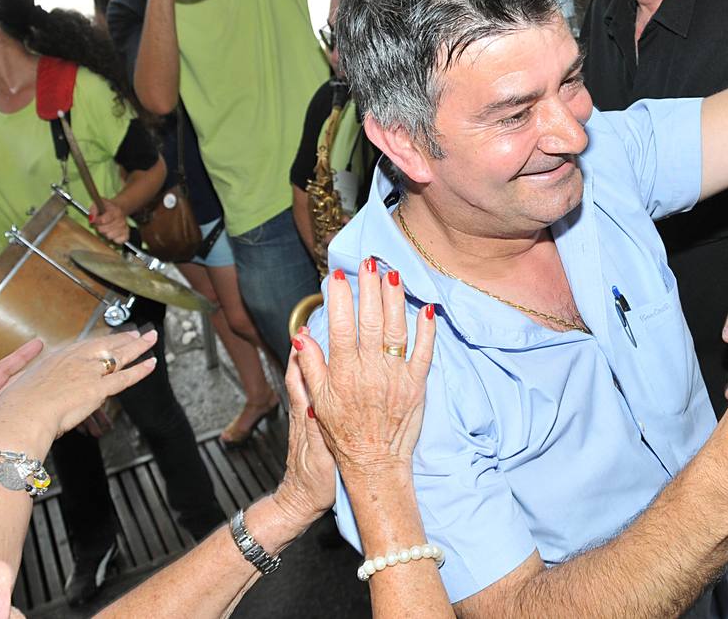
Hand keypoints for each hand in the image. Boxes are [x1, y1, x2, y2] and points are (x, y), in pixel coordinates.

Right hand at [0, 330, 159, 453]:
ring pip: (120, 356)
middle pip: (105, 344)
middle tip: (137, 333)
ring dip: (138, 347)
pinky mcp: (98, 388)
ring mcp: (88, 373)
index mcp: (57, 357)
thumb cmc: (17, 405)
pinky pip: (125, 377)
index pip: (85, 345)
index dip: (100, 341)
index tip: (109, 337)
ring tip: (150, 339)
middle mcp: (75, 360)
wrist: (22, 414)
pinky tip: (151, 364)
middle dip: (123, 338)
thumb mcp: (22, 384)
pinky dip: (140, 370)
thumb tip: (38, 384)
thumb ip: (36, 381)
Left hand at [0, 341, 43, 498]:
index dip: (19, 358)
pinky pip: (21, 430)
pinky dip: (36, 422)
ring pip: (24, 406)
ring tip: (59, 383)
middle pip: (19, 385)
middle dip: (38, 372)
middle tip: (58, 361)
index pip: (1, 371)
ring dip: (40, 395)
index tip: (37, 345)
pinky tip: (48, 416)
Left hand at [89, 199, 129, 243]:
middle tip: (101, 224)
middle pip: (105, 230)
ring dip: (105, 233)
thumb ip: (93, 210)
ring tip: (106, 229)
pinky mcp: (126, 234)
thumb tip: (92, 219)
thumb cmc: (107, 208)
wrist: (119, 208)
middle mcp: (122, 220)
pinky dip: (114, 239)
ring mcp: (125, 227)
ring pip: (110, 236)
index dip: (97, 221)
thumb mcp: (98, 204)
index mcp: (115, 211)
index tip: (95, 220)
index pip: (103, 220)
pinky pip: (119, 241)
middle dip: (100, 228)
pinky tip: (113, 234)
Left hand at [270, 344, 339, 526]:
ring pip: (308, 381)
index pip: (299, 378)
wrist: (300, 504)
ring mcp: (307, 418)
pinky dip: (317, 376)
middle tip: (312, 323)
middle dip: (305, 348)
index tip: (305, 331)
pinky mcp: (312, 426)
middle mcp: (304, 413)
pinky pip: (313, 393)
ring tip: (318, 337)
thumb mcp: (320, 459)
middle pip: (301, 373)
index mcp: (306, 418)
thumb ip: (317, 431)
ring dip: (311, 359)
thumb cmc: (312, 484)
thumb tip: (315, 404)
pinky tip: (327, 369)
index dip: (302, 354)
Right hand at [293, 257, 434, 480]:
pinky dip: (426, 330)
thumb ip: (310, 368)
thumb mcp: (317, 403)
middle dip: (369, 288)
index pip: (340, 327)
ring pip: (396, 330)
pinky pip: (423, 352)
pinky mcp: (417, 386)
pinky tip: (426, 308)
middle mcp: (370, 372)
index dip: (339, 299)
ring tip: (392, 274)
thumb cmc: (342, 435)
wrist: (374, 466)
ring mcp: (396, 378)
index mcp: (343, 374)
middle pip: (370, 321)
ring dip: (395, 299)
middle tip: (369, 262)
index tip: (338, 276)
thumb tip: (302, 335)